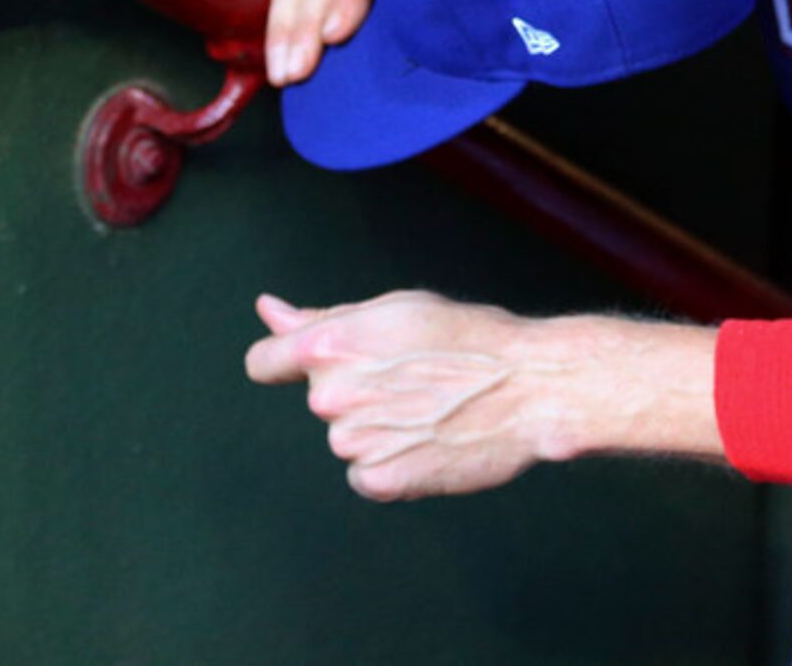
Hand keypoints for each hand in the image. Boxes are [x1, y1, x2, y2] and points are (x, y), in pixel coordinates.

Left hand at [245, 291, 559, 500]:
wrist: (527, 387)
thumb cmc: (468, 337)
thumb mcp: (394, 309)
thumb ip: (321, 318)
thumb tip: (267, 310)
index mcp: (331, 345)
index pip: (264, 363)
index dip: (283, 362)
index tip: (303, 365)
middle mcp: (331, 396)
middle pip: (322, 398)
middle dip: (355, 389)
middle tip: (410, 378)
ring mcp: (353, 443)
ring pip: (348, 436)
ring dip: (376, 428)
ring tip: (429, 408)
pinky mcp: (379, 481)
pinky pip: (366, 474)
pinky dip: (391, 463)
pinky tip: (428, 440)